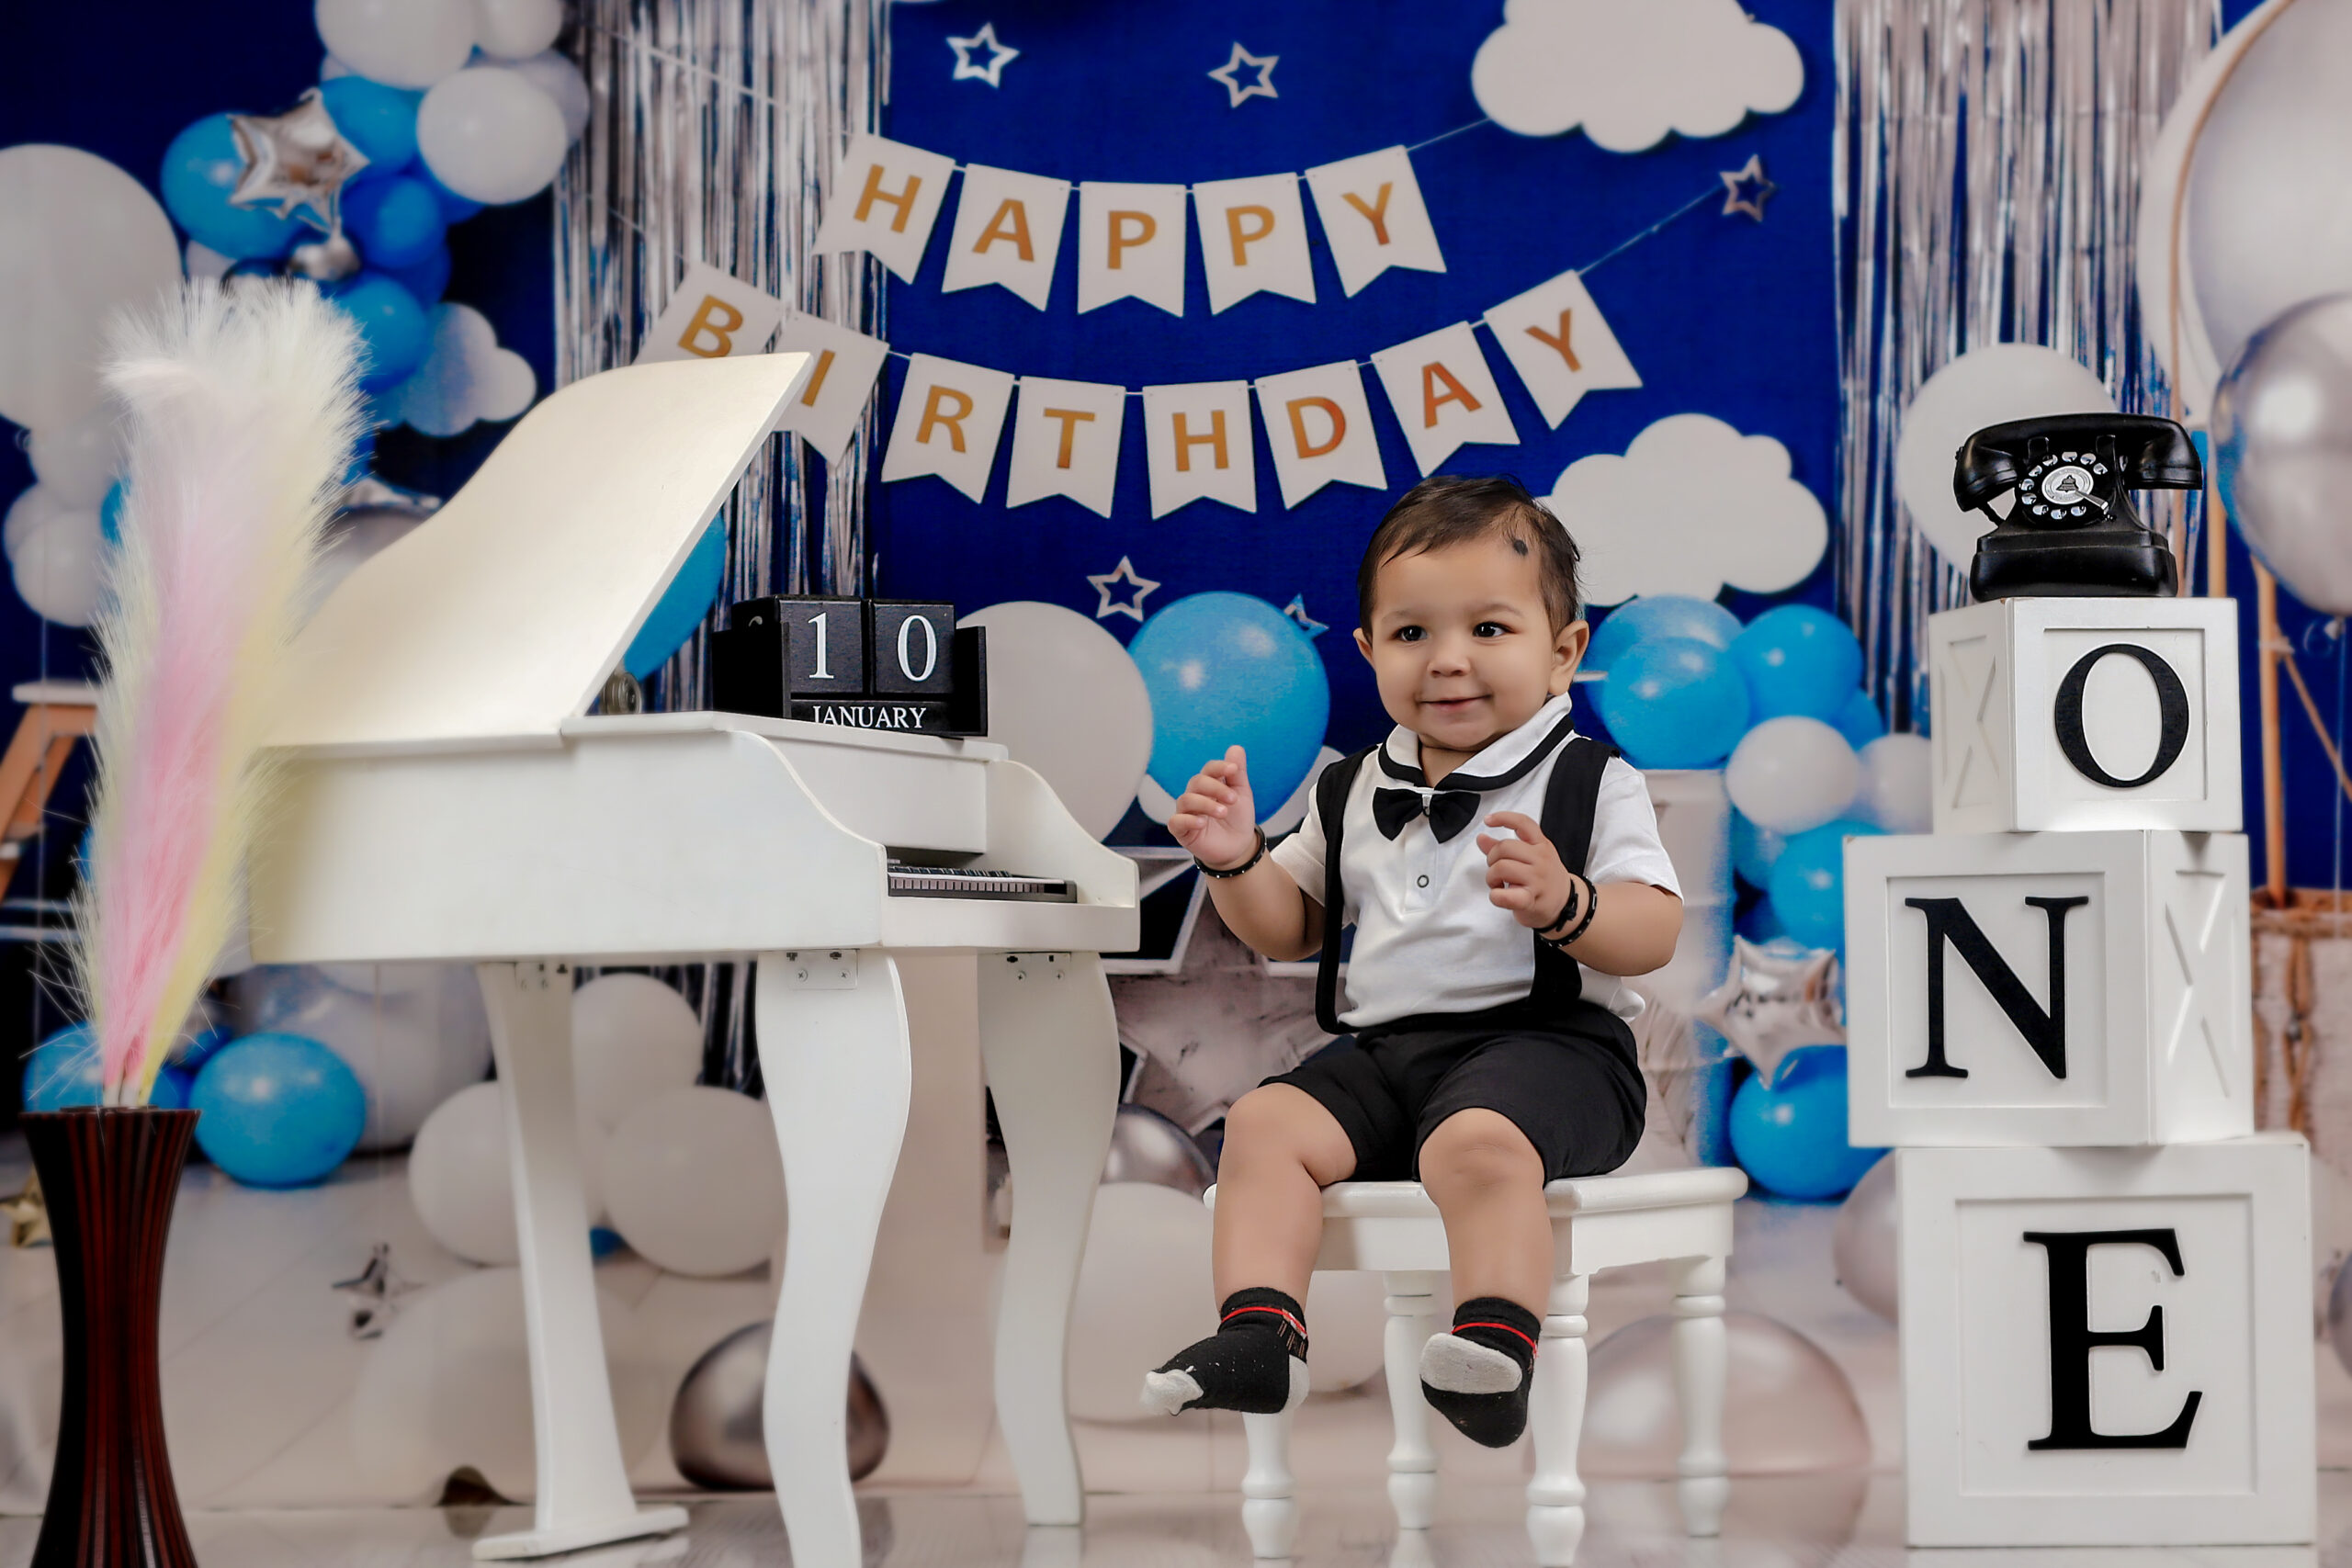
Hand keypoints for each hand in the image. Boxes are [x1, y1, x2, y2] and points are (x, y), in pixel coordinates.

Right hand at [1170, 745, 1259, 869]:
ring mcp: (1187, 812)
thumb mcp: (1242, 794)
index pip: (1209, 769)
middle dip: (1216, 788)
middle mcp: (1196, 795)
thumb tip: (1236, 748)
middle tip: (1233, 799)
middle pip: (1197, 782)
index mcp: (1210, 785)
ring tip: (1223, 812)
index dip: (1220, 767)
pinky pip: (1176, 821)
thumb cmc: (1237, 819)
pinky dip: (1187, 820)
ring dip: (1206, 804)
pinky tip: (1201, 822)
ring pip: (1186, 799)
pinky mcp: (1181, 830)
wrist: (1238, 847)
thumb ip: (1237, 773)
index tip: (1233, 770)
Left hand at [1475, 811, 1574, 930]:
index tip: (1488, 820)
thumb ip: (1505, 848)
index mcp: (1541, 845)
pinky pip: (1507, 896)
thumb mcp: (1530, 859)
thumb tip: (1481, 837)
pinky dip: (1496, 896)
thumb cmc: (1544, 881)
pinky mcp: (1531, 900)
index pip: (1523, 823)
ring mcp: (1537, 880)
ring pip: (1501, 868)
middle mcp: (1541, 859)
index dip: (1503, 817)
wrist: (1566, 906)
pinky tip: (1498, 896)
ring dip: (1491, 877)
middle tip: (1496, 871)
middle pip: (1504, 847)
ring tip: (1498, 884)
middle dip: (1492, 859)